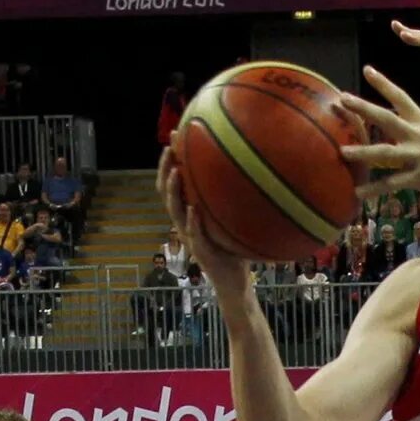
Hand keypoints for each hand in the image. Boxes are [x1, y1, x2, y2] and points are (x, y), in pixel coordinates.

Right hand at [155, 140, 249, 292]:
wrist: (235, 283)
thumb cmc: (235, 251)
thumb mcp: (232, 221)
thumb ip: (234, 201)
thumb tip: (253, 171)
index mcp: (189, 215)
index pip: (173, 185)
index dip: (170, 162)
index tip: (174, 137)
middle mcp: (185, 225)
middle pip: (166, 193)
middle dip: (165, 169)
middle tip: (169, 148)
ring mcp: (191, 239)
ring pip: (175, 212)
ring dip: (174, 191)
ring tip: (176, 172)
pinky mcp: (202, 253)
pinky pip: (195, 235)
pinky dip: (193, 222)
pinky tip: (194, 209)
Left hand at [340, 68, 419, 216]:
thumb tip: (403, 143)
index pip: (402, 98)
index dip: (384, 84)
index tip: (367, 70)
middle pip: (387, 117)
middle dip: (363, 107)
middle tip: (342, 98)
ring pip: (385, 152)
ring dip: (362, 151)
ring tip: (343, 151)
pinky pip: (393, 183)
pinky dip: (374, 189)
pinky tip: (359, 193)